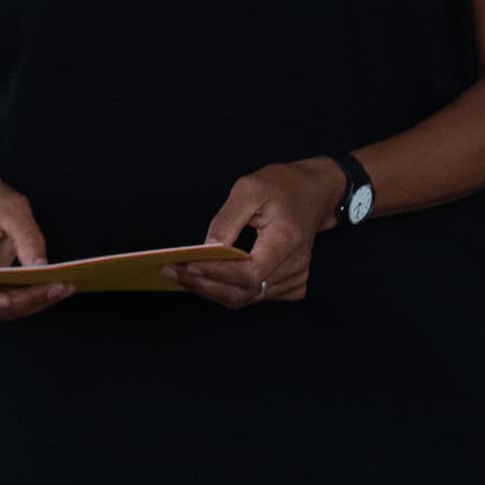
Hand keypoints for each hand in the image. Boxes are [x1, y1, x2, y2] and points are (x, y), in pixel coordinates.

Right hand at [0, 175, 72, 323]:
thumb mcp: (11, 209)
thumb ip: (27, 238)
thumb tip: (41, 268)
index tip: (3, 299)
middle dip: (20, 303)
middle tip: (54, 289)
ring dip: (31, 304)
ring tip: (63, 288)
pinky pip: (11, 302)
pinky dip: (33, 299)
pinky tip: (58, 288)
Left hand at [168, 158, 344, 308]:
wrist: (314, 193)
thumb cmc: (283, 186)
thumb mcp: (250, 188)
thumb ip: (227, 220)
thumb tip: (208, 248)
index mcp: (287, 240)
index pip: (250, 273)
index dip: (217, 273)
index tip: (187, 264)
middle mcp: (294, 266)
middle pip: (244, 291)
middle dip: (204, 284)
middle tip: (170, 270)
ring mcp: (295, 279)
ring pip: (245, 298)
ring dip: (210, 289)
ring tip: (180, 274)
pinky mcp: (290, 285)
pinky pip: (253, 296)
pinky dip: (226, 291)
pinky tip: (205, 278)